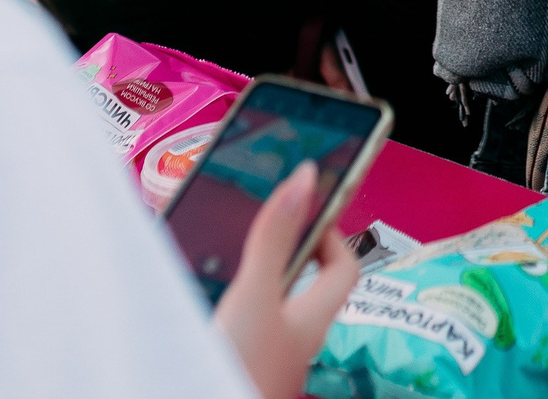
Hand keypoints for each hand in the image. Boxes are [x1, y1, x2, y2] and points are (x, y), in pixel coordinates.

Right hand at [213, 161, 361, 398]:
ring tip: (225, 255)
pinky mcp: (241, 366)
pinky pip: (244, 327)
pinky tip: (202, 299)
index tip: (303, 209)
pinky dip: (229, 306)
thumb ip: (275, 238)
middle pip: (306, 284)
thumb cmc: (242, 370)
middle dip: (285, 251)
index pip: (345, 266)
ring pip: (272, 305)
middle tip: (260, 225)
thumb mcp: (256, 293)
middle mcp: (297, 338)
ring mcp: (270, 356)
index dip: (331, 232)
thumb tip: (306, 178)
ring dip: (253, 278)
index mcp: (313, 317)